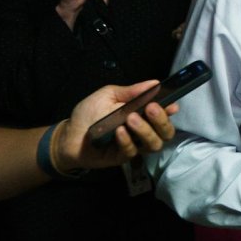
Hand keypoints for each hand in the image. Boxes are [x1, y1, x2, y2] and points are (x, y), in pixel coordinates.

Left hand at [53, 80, 179, 170]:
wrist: (69, 134)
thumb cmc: (90, 113)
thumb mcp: (109, 95)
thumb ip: (131, 91)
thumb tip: (154, 83)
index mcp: (142, 114)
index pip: (164, 115)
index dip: (170, 110)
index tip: (171, 104)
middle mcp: (142, 131)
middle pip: (165, 132)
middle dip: (162, 120)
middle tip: (151, 109)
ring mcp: (134, 145)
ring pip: (153, 144)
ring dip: (146, 130)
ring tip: (131, 119)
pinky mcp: (122, 157)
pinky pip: (132, 151)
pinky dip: (127, 140)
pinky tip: (119, 132)